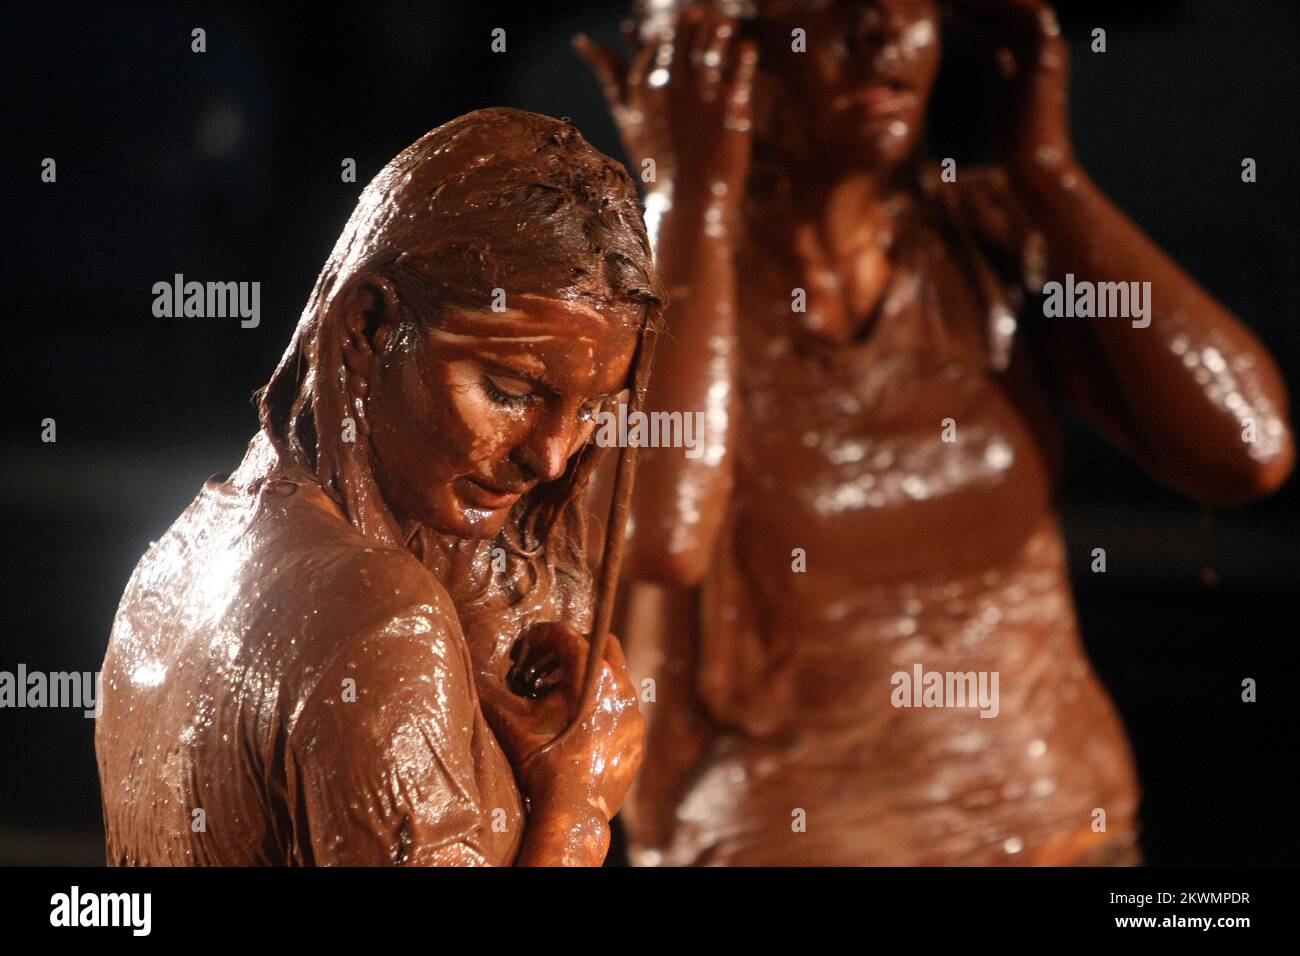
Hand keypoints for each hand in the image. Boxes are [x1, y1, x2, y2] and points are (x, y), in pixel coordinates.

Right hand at [482, 622, 643, 820]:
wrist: (572, 810)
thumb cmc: (540, 761)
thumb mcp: (510, 722)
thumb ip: (494, 690)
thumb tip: (477, 671)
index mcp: (592, 675)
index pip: (567, 636)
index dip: (544, 634)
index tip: (530, 642)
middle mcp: (621, 688)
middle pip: (602, 647)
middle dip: (577, 648)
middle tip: (551, 662)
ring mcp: (633, 714)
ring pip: (617, 680)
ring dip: (592, 679)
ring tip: (565, 696)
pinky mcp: (636, 739)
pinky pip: (622, 711)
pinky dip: (603, 709)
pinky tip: (582, 726)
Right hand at [574, 7, 757, 212]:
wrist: (687, 206)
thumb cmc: (656, 163)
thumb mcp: (626, 115)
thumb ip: (609, 73)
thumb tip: (581, 39)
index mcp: (642, 85)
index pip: (652, 41)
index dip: (664, 31)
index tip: (672, 30)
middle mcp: (669, 84)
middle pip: (681, 36)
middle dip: (692, 23)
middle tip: (701, 16)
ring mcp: (701, 94)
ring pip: (710, 45)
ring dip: (718, 30)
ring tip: (725, 24)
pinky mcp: (731, 108)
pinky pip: (741, 71)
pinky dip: (744, 57)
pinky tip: (747, 49)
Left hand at [946, 0, 1072, 175]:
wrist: (1033, 167)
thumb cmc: (1013, 144)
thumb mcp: (998, 94)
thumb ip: (993, 64)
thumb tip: (981, 40)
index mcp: (1035, 56)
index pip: (1003, 20)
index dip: (976, 8)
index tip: (946, 3)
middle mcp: (1046, 48)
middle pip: (1011, 7)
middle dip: (979, 1)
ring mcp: (1050, 49)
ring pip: (1019, 5)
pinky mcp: (1049, 54)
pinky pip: (1027, 14)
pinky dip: (999, 5)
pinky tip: (966, 4)